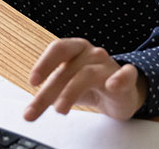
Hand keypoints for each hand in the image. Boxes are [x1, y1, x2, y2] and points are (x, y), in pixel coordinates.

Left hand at [23, 38, 148, 121]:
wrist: (121, 93)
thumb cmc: (89, 85)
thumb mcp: (66, 86)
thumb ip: (50, 92)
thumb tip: (31, 108)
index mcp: (76, 49)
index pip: (58, 48)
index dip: (44, 63)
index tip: (32, 82)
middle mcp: (92, 53)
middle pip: (68, 69)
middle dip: (49, 91)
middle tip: (34, 110)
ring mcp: (109, 65)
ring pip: (87, 74)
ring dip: (70, 92)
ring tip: (59, 109)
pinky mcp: (127, 78)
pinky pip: (126, 74)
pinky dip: (120, 78)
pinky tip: (113, 85)